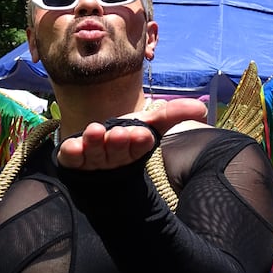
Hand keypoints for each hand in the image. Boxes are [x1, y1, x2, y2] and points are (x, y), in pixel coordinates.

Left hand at [56, 98, 207, 169]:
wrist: (95, 163)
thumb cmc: (126, 139)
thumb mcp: (148, 123)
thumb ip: (172, 114)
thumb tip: (201, 109)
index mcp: (134, 151)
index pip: (139, 147)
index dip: (140, 142)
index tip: (143, 134)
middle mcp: (114, 158)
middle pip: (117, 152)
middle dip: (119, 143)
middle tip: (119, 133)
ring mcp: (92, 161)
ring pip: (94, 154)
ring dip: (95, 143)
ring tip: (95, 131)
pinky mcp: (71, 161)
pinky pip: (71, 159)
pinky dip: (72, 152)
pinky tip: (72, 145)